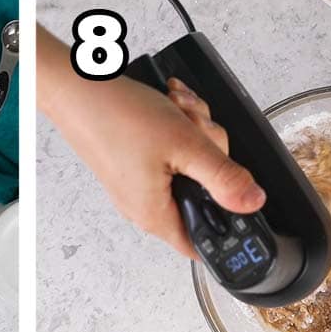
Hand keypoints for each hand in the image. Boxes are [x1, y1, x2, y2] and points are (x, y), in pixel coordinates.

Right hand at [40, 52, 264, 257]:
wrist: (77, 88)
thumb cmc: (117, 117)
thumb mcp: (185, 145)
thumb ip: (224, 177)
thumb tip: (252, 202)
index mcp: (155, 215)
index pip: (202, 243)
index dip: (227, 224)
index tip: (237, 195)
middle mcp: (145, 206)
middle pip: (203, 194)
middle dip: (211, 156)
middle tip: (197, 131)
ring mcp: (140, 184)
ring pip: (192, 166)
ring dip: (195, 134)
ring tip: (178, 113)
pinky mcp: (136, 163)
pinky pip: (173, 152)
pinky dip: (179, 128)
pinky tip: (170, 110)